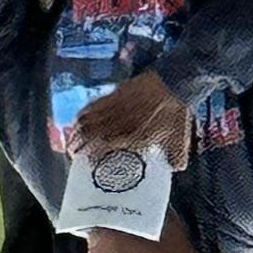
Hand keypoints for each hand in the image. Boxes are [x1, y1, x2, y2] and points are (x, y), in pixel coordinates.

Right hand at [68, 69, 191, 170]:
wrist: (174, 84)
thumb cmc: (176, 114)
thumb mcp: (180, 139)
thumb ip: (176, 157)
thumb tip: (176, 168)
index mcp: (135, 136)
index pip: (106, 148)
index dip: (93, 156)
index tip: (87, 164)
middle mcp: (121, 122)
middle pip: (90, 134)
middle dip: (78, 145)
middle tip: (73, 154)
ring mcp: (115, 107)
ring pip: (88, 120)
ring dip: (77, 131)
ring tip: (72, 141)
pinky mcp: (114, 95)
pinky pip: (92, 105)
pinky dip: (83, 115)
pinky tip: (79, 121)